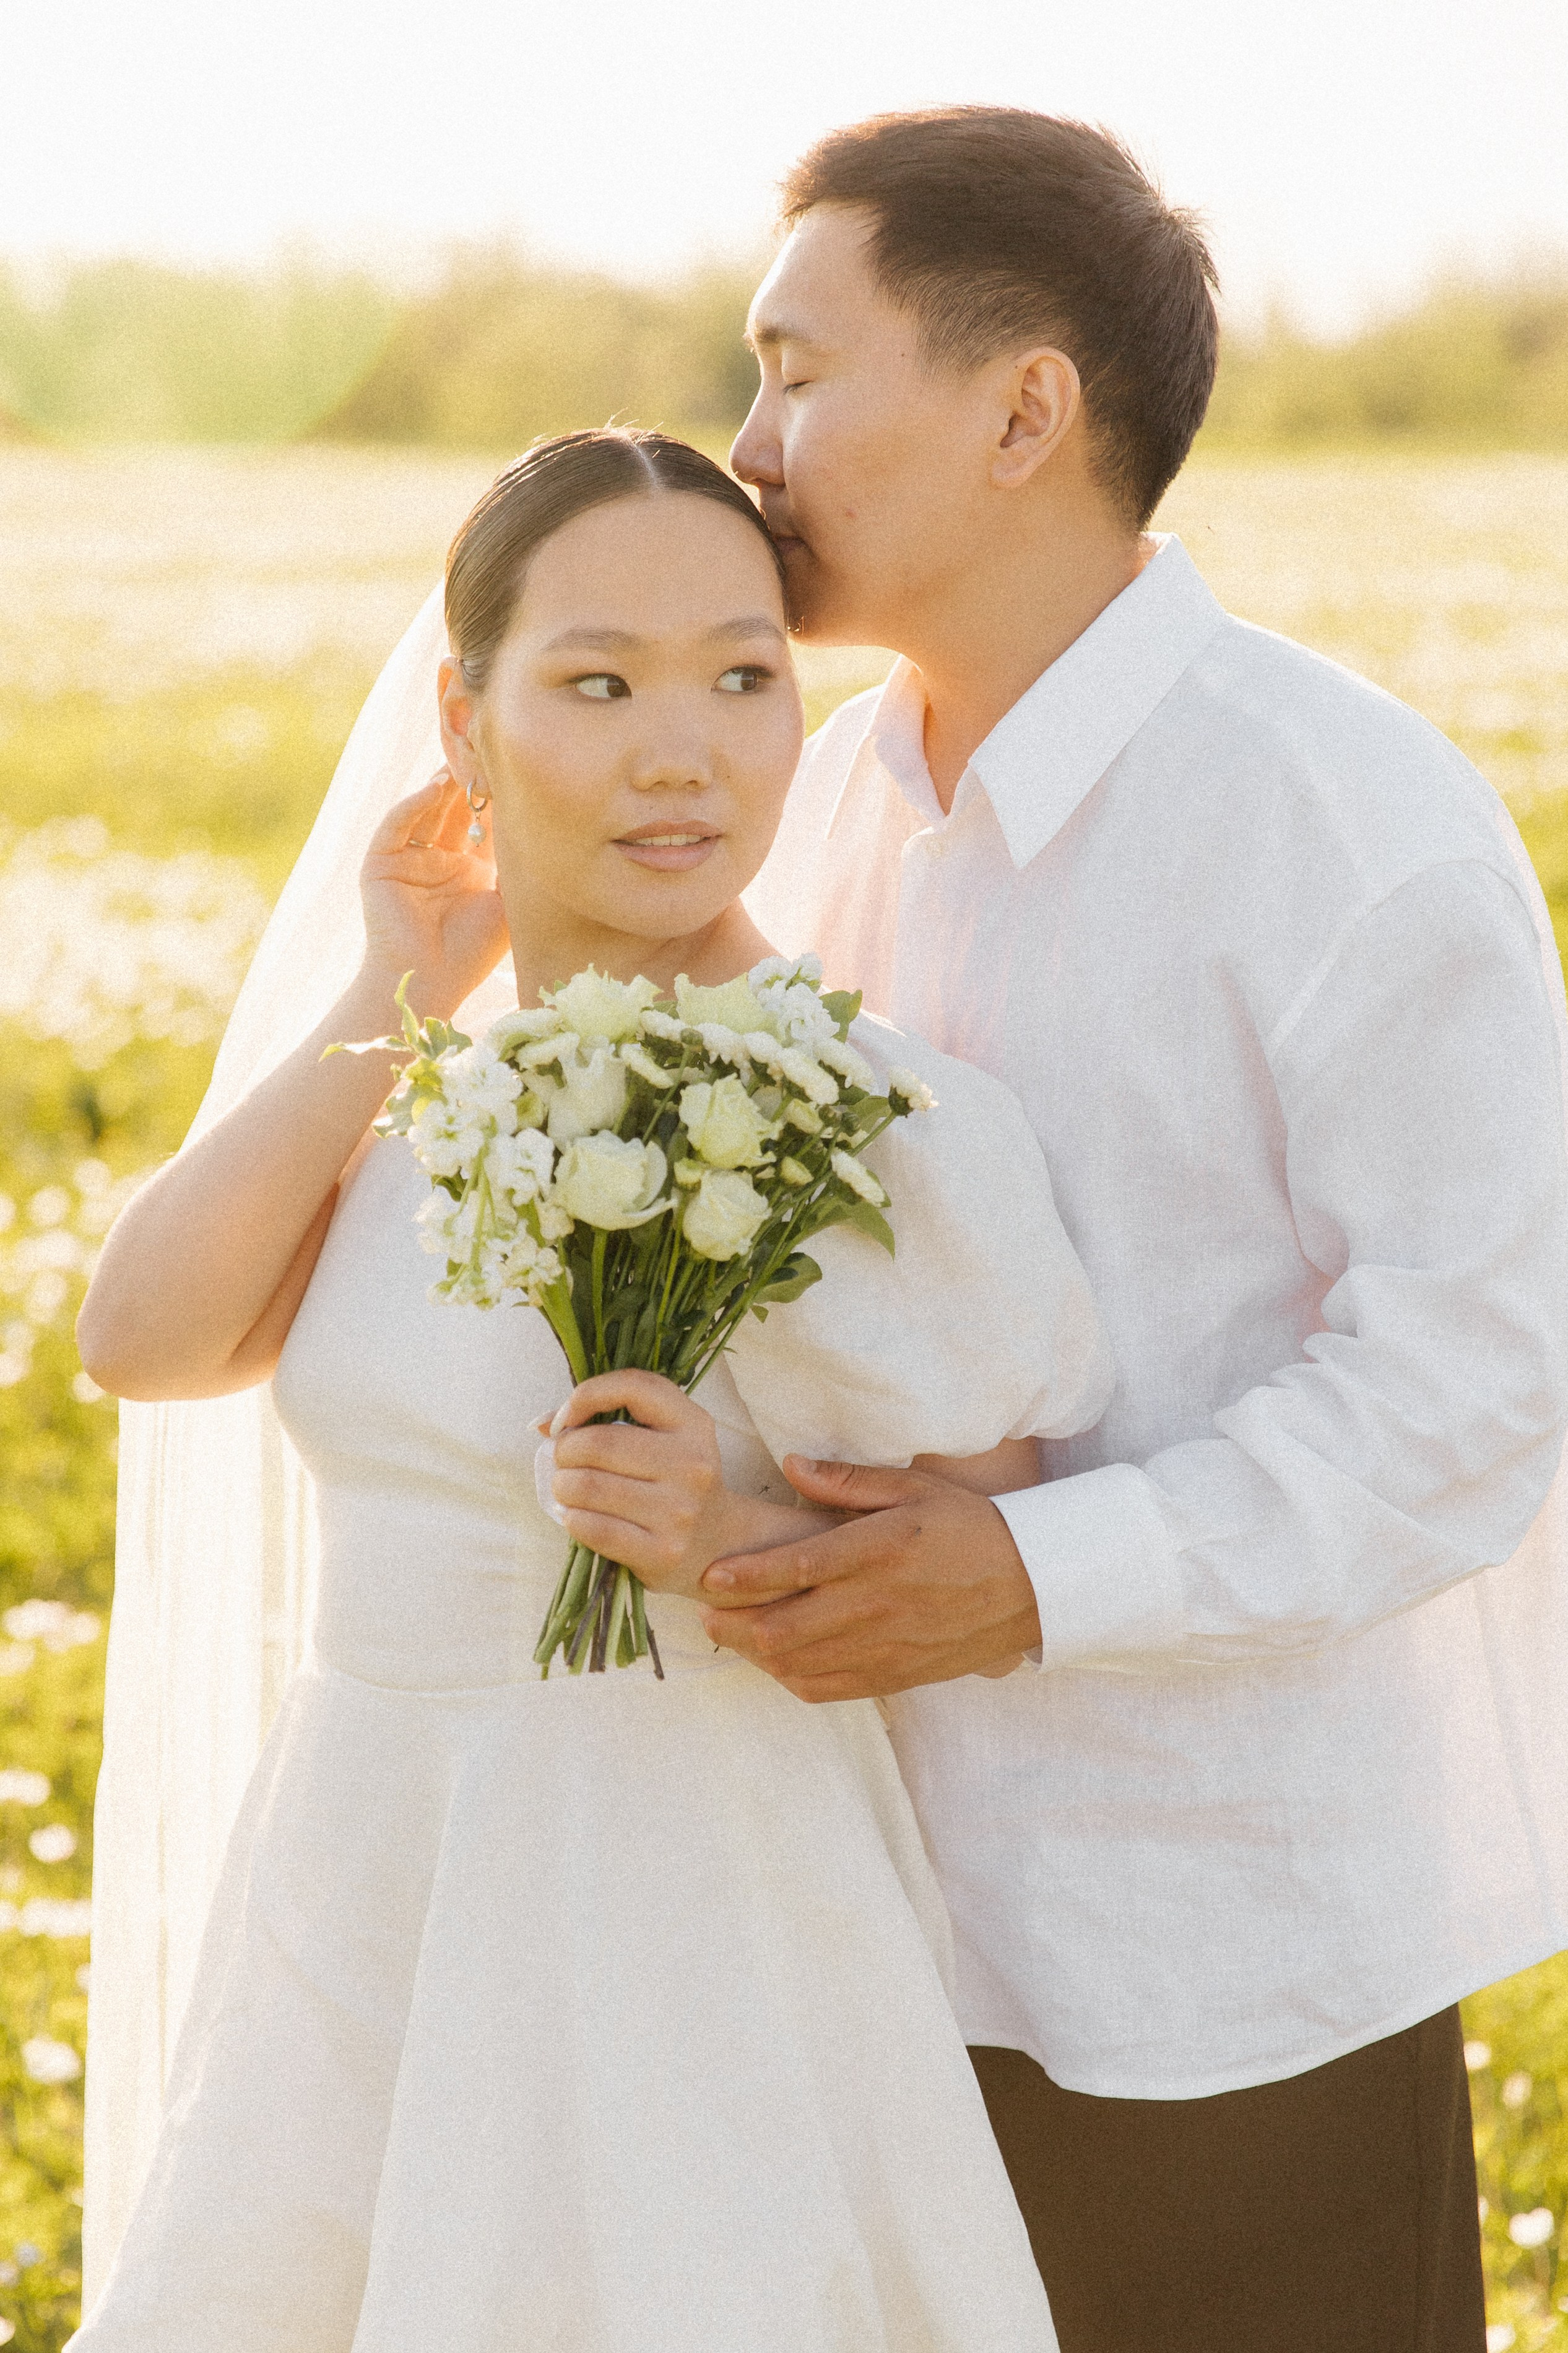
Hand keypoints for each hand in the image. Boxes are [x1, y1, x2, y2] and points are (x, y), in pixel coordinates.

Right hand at [359, 770, 507, 1018]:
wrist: (430, 982)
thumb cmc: (472, 954)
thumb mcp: (507, 905)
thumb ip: (518, 867)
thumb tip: (544, 826)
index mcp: (469, 871)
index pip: (483, 824)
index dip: (497, 799)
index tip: (516, 771)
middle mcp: (439, 861)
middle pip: (454, 811)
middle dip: (470, 784)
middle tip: (489, 752)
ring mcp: (409, 861)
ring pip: (426, 811)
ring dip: (443, 785)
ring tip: (464, 759)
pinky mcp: (381, 864)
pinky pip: (396, 826)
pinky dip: (413, 805)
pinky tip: (435, 788)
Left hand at [545, 1370, 748, 1598]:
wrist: (716, 1542)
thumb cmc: (672, 1480)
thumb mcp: (661, 1438)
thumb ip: (608, 1418)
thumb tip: (542, 1425)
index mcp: (693, 1424)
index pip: (632, 1387)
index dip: (586, 1395)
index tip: (567, 1419)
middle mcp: (692, 1465)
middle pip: (597, 1444)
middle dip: (564, 1452)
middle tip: (564, 1462)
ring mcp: (679, 1511)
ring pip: (587, 1486)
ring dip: (562, 1487)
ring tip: (568, 1490)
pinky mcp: (661, 1552)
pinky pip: (592, 1528)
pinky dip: (571, 1519)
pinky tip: (577, 1516)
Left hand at [698, 1458, 1039, 1700]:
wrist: (1031, 1585)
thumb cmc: (969, 1527)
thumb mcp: (914, 1487)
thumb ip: (848, 1480)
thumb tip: (790, 1466)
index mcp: (879, 1551)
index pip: (797, 1567)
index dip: (747, 1575)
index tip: (711, 1576)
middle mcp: (877, 1604)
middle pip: (785, 1627)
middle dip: (734, 1623)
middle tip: (706, 1613)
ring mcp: (885, 1646)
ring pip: (799, 1663)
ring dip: (756, 1653)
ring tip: (731, 1635)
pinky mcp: (895, 1675)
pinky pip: (829, 1688)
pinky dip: (792, 1679)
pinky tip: (776, 1663)